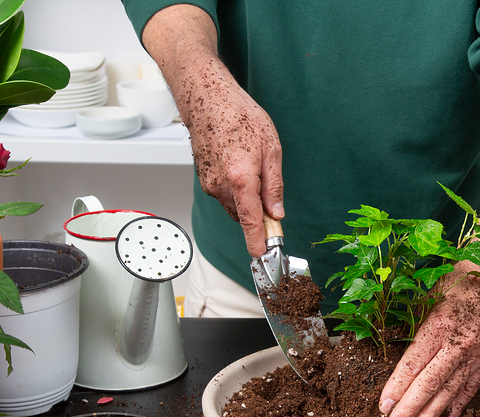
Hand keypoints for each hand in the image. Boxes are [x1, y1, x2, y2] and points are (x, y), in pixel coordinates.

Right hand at [141, 5, 283, 257]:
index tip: (263, 256)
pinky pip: (224, 194)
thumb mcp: (272, 147)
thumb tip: (276, 211)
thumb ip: (274, 184)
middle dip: (258, 215)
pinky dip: (235, 189)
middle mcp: (221, 185)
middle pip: (244, 216)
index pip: (251, 221)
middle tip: (270, 199)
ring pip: (234, 205)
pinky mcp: (203, 178)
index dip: (258, 241)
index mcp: (241, 179)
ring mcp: (209, 183)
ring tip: (252, 168)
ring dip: (246, 199)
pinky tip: (239, 165)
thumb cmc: (238, 114)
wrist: (206, 96)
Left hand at [377, 160, 479, 416]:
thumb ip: (411, 322)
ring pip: (451, 391)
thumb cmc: (463, 278)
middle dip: (411, 409)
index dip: (398, 387)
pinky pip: (472, 388)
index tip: (384, 405)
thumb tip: (385, 342)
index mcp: (441, 324)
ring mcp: (479, 354)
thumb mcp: (429, 293)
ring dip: (432, 414)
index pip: (414, 363)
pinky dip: (458, 406)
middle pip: (431, 383)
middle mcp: (461, 343)